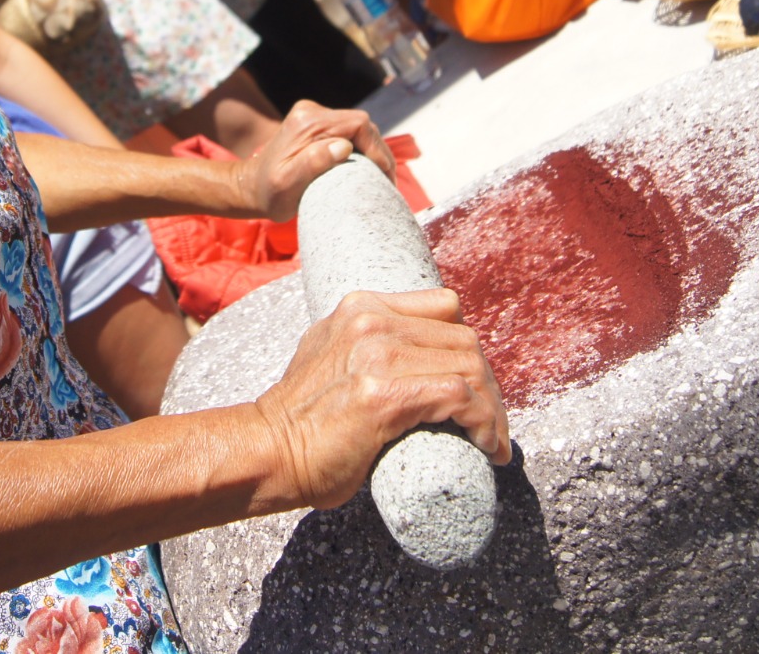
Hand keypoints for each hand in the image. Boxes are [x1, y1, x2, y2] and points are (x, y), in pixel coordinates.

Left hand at [233, 99, 390, 221]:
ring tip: (381, 179)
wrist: (250, 189)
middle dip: (378, 151)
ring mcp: (313, 116)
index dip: (377, 148)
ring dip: (372, 151)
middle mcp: (311, 112)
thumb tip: (344, 147)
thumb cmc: (269, 193)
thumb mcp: (288, 184)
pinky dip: (361, 150)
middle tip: (388, 182)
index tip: (384, 175)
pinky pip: (348, 133)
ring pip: (358, 128)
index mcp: (307, 122)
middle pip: (361, 124)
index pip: (357, 124)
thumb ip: (313, 162)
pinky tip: (367, 171)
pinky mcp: (315, 125)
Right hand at [252, 288, 511, 509]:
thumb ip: (363, 343)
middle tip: (491, 424)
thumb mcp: (328, 355)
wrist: (265, 452)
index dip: (468, 349)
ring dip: (493, 410)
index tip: (474, 387)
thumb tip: (408, 355)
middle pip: (464, 340)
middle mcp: (370, 321)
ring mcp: (377, 354)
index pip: (445, 307)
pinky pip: (459, 396)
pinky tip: (486, 446)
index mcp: (361, 306)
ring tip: (493, 441)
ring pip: (469, 367)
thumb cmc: (301, 421)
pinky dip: (484, 423)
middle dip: (489, 386)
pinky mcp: (385, 394)